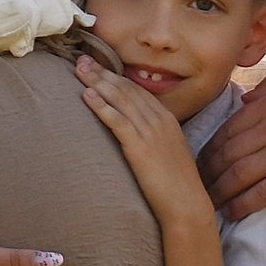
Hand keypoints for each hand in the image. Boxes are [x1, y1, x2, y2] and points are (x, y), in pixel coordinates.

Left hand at [70, 53, 212, 227]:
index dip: (116, 76)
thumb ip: (154, 138)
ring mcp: (150, 132)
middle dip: (103, 73)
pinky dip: (101, 106)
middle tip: (81, 60)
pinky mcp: (140, 148)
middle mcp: (160, 120)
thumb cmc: (176, 186)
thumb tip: (134, 134)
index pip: (138, 90)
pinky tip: (87, 96)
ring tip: (79, 70)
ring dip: (98, 83)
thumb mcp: (168, 153)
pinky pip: (117, 121)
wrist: (187, 205)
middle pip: (127, 89)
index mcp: (167, 119)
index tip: (98, 66)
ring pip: (121, 100)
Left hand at [202, 65, 265, 218]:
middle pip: (226, 152)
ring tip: (207, 204)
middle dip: (206, 173)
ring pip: (238, 174)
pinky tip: (231, 212)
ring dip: (219, 192)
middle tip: (193, 188)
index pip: (227, 128)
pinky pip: (260, 192)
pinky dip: (242, 204)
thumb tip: (244, 101)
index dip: (209, 149)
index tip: (198, 163)